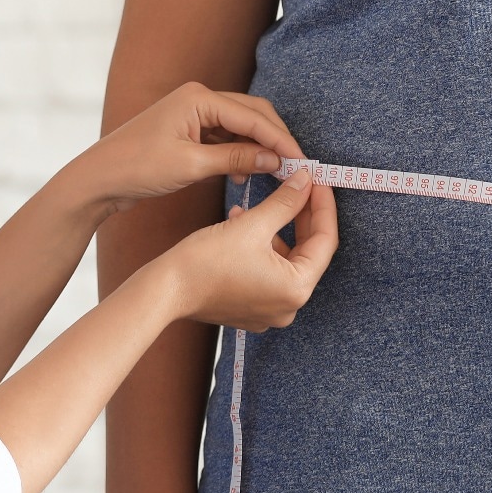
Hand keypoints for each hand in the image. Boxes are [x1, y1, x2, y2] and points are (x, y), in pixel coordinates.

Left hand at [73, 82, 303, 216]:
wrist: (98, 179)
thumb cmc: (137, 168)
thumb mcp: (191, 165)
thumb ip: (237, 158)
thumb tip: (275, 159)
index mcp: (198, 98)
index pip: (253, 116)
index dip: (281, 140)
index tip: (302, 162)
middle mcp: (198, 99)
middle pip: (252, 115)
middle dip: (275, 139)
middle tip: (296, 166)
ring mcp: (193, 114)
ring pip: (241, 127)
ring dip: (259, 147)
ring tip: (276, 172)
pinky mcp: (189, 132)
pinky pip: (226, 138)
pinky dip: (241, 153)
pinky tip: (249, 172)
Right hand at [162, 169, 336, 330]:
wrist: (166, 290)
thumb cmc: (205, 261)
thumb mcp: (252, 224)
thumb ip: (285, 202)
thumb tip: (306, 181)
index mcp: (296, 289)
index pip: (325, 241)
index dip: (322, 206)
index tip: (318, 181)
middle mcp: (289, 307)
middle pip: (307, 252)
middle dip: (300, 217)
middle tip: (298, 186)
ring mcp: (270, 311)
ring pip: (286, 261)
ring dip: (277, 230)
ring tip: (256, 207)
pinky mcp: (252, 309)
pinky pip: (269, 273)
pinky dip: (262, 249)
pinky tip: (242, 225)